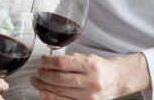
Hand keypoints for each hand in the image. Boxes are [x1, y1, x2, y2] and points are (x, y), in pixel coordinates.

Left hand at [30, 53, 149, 99]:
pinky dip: (51, 98)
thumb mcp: (88, 57)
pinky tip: (43, 92)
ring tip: (36, 81)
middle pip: (59, 78)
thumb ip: (71, 59)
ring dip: (43, 86)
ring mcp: (88, 96)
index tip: (42, 61)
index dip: (48, 62)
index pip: (63, 63)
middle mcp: (90, 81)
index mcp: (90, 65)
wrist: (117, 80)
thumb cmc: (101, 68)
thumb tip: (49, 62)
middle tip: (36, 72)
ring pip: (59, 91)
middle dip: (43, 75)